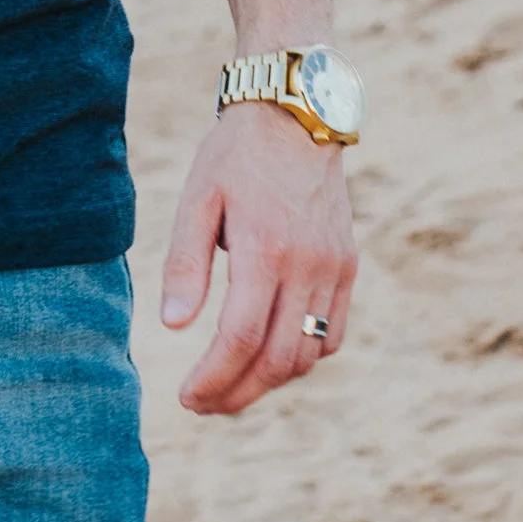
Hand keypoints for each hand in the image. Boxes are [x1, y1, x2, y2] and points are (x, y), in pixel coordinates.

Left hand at [160, 102, 355, 415]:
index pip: (241, 337)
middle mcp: (309, 265)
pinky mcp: (348, 267)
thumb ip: (186, 264)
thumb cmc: (235, 156)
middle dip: (238, 393)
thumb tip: (174, 326)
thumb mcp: (197, 199)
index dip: (214, 378)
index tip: (187, 398)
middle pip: (278, 359)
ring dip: (269, 382)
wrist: (296, 116)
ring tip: (229, 386)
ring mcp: (334, 269)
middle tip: (201, 405)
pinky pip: (333, 334)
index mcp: (266, 249)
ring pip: (309, 354)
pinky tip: (269, 358)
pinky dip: (303, 358)